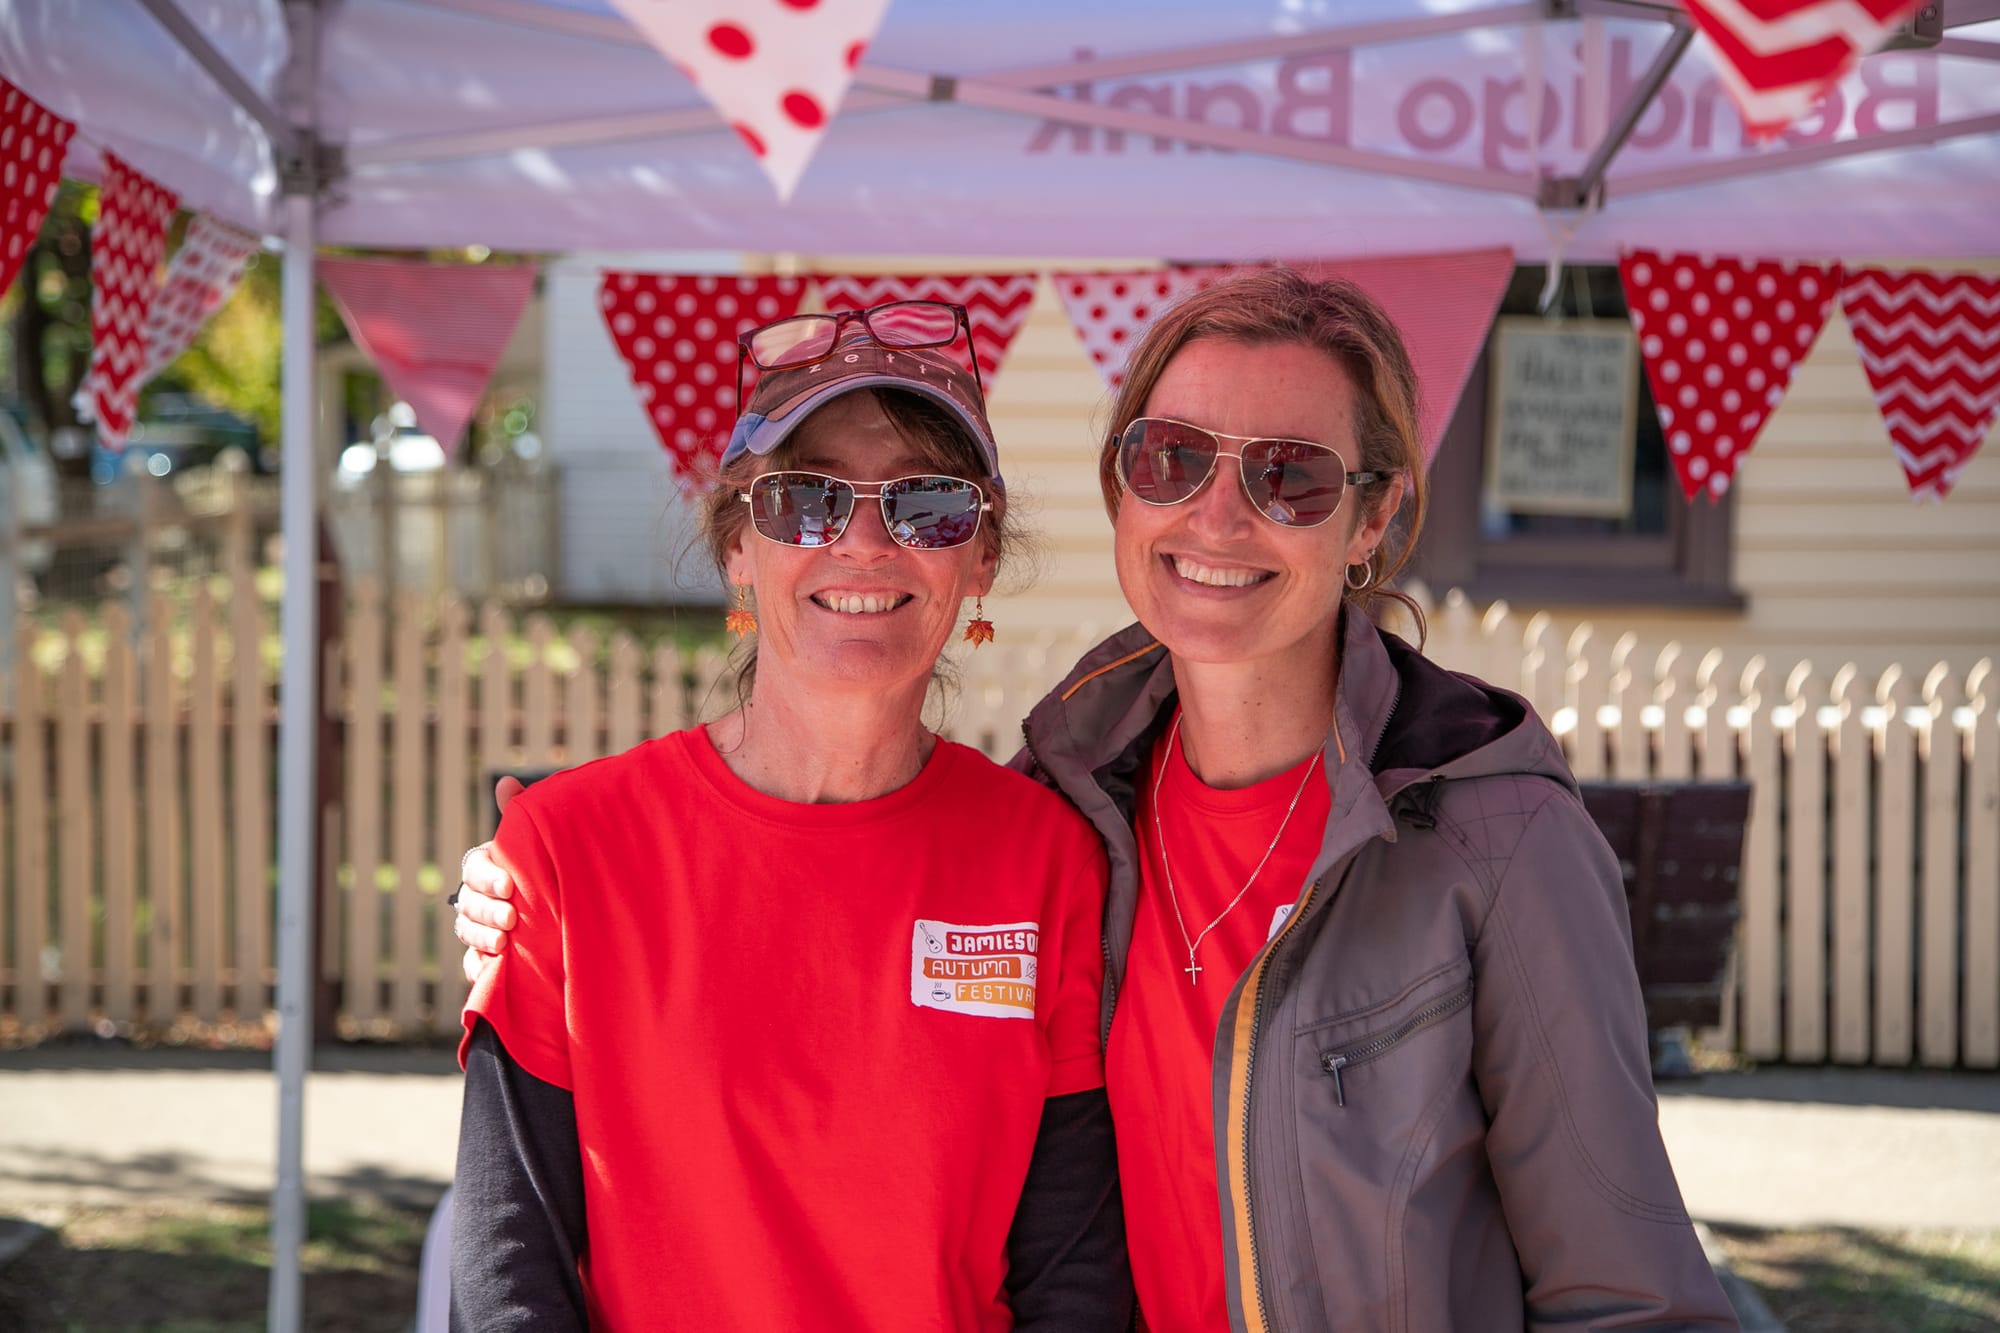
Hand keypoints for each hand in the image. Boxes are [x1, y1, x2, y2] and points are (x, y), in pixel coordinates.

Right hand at [454, 776, 526, 982]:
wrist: (566, 908)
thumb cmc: (546, 866)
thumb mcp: (537, 841)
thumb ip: (520, 815)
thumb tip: (506, 781)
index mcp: (486, 866)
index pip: (474, 868)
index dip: (487, 877)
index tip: (508, 885)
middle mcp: (477, 896)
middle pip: (467, 902)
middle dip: (486, 910)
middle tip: (510, 918)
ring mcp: (478, 926)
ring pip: (466, 931)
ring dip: (481, 937)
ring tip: (503, 944)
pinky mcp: (486, 956)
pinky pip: (472, 964)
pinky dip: (478, 967)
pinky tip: (490, 970)